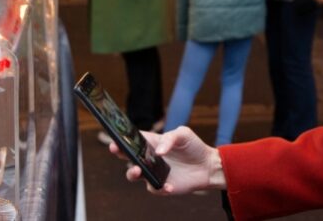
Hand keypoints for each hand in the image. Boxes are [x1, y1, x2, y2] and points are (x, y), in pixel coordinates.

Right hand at [109, 127, 224, 194]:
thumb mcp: (184, 134)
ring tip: (138, 170)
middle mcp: (149, 158)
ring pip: (134, 174)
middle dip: (120, 152)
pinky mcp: (161, 185)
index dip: (122, 138)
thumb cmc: (193, 146)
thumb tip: (159, 151)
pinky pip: (154, 188)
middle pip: (128, 156)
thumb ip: (170, 138)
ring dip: (133, 172)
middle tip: (116, 149)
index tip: (115, 138)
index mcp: (152, 142)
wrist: (207, 165)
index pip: (134, 139)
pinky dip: (160, 187)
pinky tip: (169, 185)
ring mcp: (153, 172)